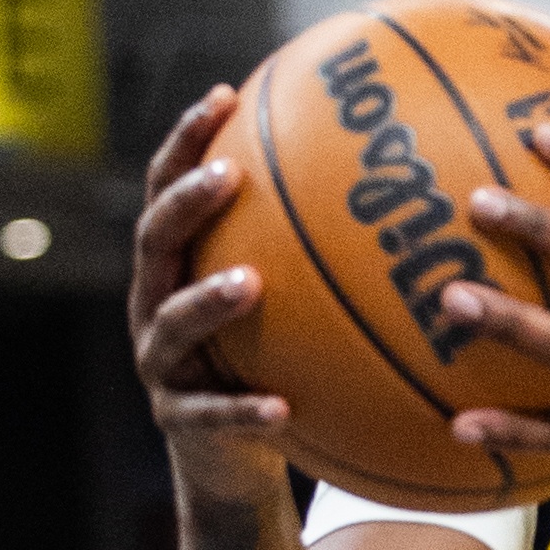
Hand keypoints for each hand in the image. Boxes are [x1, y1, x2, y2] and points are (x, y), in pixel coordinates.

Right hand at [130, 84, 290, 498]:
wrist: (227, 455)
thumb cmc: (268, 357)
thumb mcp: (283, 299)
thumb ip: (312, 246)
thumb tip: (395, 181)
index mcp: (176, 265)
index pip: (168, 188)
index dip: (187, 141)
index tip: (223, 95)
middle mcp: (155, 303)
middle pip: (155, 240)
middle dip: (187, 203)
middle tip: (230, 176)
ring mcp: (162, 363)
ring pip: (172, 323)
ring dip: (208, 300)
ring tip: (250, 284)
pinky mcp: (181, 421)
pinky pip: (212, 414)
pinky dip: (245, 409)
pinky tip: (283, 407)